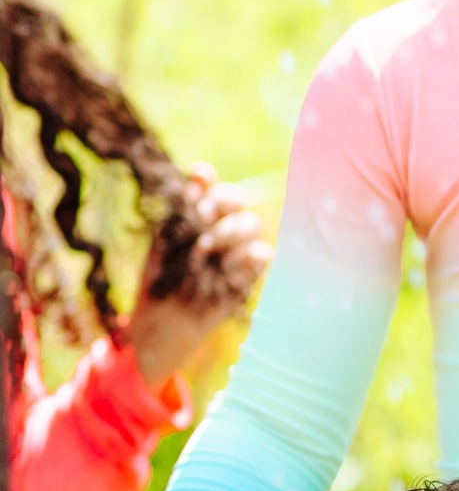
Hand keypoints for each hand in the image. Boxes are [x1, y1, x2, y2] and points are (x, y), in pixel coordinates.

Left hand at [126, 163, 271, 389]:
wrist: (165, 320)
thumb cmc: (162, 277)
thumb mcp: (167, 236)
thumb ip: (185, 203)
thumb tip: (201, 170)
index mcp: (197, 212)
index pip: (210, 184)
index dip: (206, 180)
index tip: (195, 185)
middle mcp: (220, 225)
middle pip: (237, 198)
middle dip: (222, 202)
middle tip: (202, 219)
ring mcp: (238, 248)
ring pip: (252, 223)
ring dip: (230, 230)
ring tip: (207, 249)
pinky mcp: (251, 272)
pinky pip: (265, 253)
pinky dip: (249, 254)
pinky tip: (229, 264)